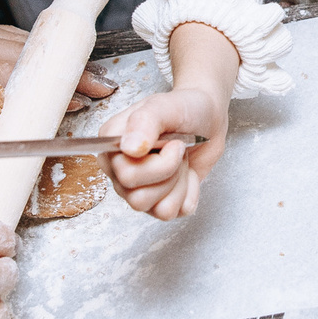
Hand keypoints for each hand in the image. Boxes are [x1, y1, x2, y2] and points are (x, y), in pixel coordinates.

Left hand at [0, 0, 110, 191]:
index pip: (3, 71)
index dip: (42, 85)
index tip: (74, 95)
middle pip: (24, 54)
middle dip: (67, 70)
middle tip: (103, 86)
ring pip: (19, 41)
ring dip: (55, 56)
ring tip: (87, 71)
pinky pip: (4, 35)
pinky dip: (31, 45)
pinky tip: (43, 54)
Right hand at [103, 23, 237, 219]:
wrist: (207, 117)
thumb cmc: (183, 108)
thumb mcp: (164, 106)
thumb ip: (145, 121)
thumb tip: (129, 148)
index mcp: (111, 147)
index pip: (124, 175)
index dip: (156, 164)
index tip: (169, 141)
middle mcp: (119, 171)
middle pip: (138, 198)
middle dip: (169, 172)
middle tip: (178, 149)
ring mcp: (137, 189)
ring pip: (156, 210)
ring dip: (178, 184)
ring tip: (180, 160)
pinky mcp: (158, 201)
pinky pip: (173, 212)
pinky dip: (188, 192)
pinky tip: (186, 174)